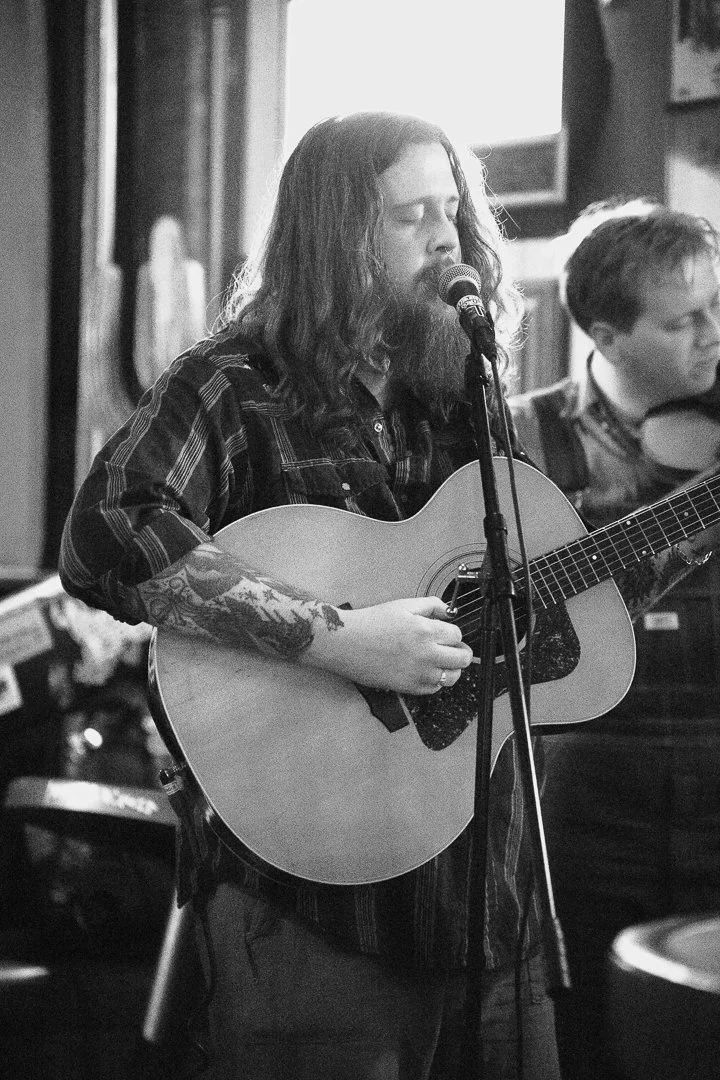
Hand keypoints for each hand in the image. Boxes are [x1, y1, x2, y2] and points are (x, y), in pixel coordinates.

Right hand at [305, 595, 473, 694]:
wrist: (346, 643)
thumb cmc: (371, 623)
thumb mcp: (403, 605)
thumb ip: (431, 605)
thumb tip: (448, 611)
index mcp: (427, 631)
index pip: (458, 635)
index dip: (453, 633)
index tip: (446, 633)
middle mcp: (427, 654)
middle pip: (462, 659)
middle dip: (460, 651)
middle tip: (452, 648)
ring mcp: (419, 674)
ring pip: (452, 677)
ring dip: (451, 668)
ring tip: (440, 660)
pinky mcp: (409, 688)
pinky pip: (434, 689)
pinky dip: (434, 680)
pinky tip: (424, 670)